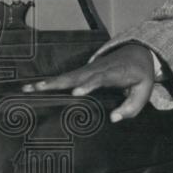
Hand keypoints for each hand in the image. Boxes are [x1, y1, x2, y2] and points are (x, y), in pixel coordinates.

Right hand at [21, 43, 155, 121]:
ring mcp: (88, 69)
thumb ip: (131, 106)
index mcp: (115, 72)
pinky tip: (32, 88)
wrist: (136, 53)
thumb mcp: (144, 91)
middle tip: (40, 89)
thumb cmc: (140, 75)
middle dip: (59, 82)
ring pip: (66, 76)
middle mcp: (98, 68)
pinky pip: (64, 77)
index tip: (76, 92)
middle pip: (76, 75)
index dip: (89, 84)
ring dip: (47, 82)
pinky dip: (49, 82)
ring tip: (28, 89)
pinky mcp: (82, 71)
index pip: (100, 78)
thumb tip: (113, 119)